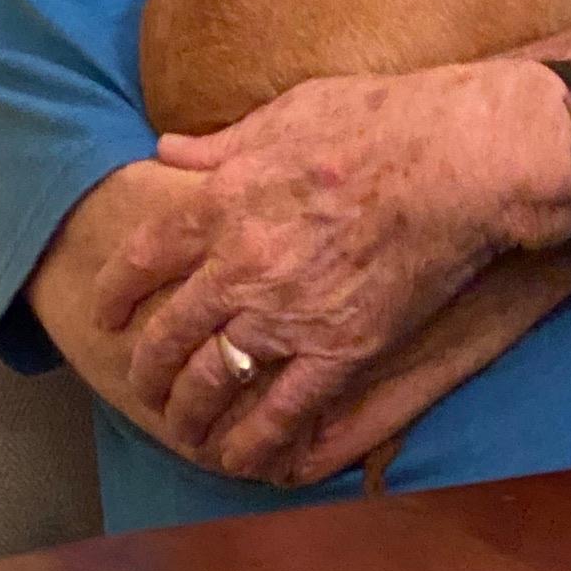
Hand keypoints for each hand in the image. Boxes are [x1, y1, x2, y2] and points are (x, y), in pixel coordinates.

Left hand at [90, 59, 570, 472]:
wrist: (461, 161)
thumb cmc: (384, 121)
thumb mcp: (290, 111)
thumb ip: (223, 143)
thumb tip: (169, 149)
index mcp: (223, 202)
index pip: (143, 259)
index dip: (117, 294)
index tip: (109, 313)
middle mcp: (241, 265)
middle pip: (169, 333)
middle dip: (147, 367)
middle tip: (142, 383)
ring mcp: (288, 314)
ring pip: (213, 381)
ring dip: (188, 412)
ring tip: (184, 427)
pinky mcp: (341, 350)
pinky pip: (282, 412)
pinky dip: (254, 442)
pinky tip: (240, 460)